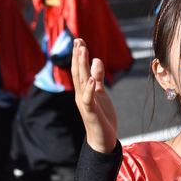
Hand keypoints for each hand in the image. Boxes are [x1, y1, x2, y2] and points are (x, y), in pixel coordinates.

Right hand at [71, 38, 117, 152]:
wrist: (103, 139)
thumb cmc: (102, 116)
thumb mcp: (101, 93)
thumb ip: (98, 77)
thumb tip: (96, 59)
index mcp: (84, 90)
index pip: (80, 70)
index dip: (79, 55)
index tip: (79, 40)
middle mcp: (82, 95)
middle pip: (79, 72)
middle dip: (78, 56)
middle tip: (77, 40)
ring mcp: (85, 103)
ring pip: (82, 82)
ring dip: (82, 66)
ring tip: (83, 51)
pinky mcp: (91, 113)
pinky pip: (89, 100)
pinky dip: (90, 90)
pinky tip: (92, 80)